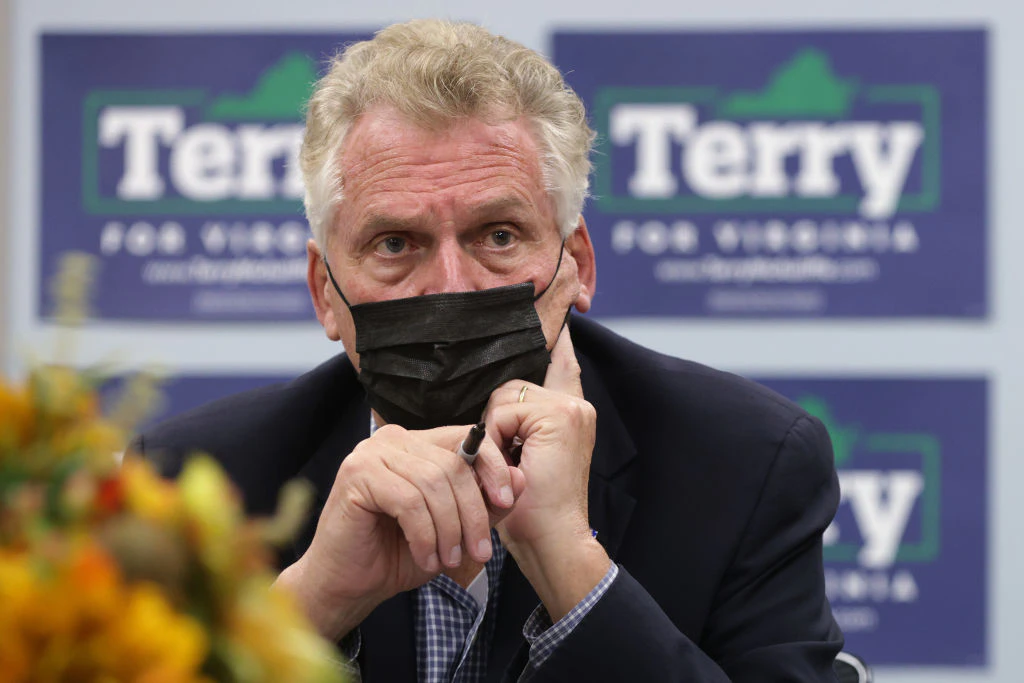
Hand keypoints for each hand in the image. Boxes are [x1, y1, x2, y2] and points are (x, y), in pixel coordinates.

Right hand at [276, 423, 524, 639]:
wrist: (348, 584)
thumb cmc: (398, 553)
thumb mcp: (454, 528)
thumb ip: (485, 502)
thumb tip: (521, 479)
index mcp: (417, 443)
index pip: (466, 440)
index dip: (493, 468)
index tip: (507, 502)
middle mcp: (393, 439)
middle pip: (452, 465)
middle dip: (473, 512)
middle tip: (480, 551)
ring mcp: (371, 454)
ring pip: (433, 484)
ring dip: (449, 529)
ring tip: (451, 560)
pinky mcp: (356, 475)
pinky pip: (409, 501)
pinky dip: (425, 535)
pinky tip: (426, 557)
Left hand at [485, 325, 609, 619]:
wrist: (552, 541)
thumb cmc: (531, 512)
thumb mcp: (522, 462)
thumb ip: (518, 429)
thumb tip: (495, 405)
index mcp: (571, 414)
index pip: (563, 366)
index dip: (562, 345)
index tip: (568, 319)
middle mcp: (575, 406)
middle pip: (510, 388)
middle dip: (495, 422)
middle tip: (505, 461)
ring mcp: (570, 408)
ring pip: (503, 399)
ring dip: (493, 435)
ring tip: (507, 468)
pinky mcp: (559, 415)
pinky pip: (502, 412)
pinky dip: (495, 440)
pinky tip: (509, 465)